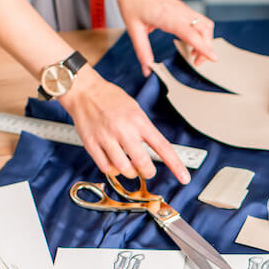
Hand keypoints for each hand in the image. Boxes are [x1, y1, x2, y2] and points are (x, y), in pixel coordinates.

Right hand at [61, 67, 189, 183]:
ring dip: (130, 173)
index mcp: (139, 121)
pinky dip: (113, 171)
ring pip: (124, 169)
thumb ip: (144, 130)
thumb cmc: (110, 98)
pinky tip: (114, 163)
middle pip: (142, 163)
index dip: (176, 166)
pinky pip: (106, 168)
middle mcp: (124, 130)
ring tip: (128, 165)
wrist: (84, 90)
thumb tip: (155, 151)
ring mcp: (107, 138)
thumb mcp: (135, 110)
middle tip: (147, 171)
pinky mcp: (92, 144)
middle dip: (148, 172)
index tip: (184, 178)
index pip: (163, 147)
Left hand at [115, 0, 215, 76]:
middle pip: (205, 30)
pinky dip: (201, 33)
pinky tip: (189, 41)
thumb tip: (147, 69)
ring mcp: (183, 9)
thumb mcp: (133, 28)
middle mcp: (180, 12)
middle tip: (195, 62)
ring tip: (194, 53)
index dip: (204, 48)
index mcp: (168, 16)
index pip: (192, 34)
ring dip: (205, 40)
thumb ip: (142, 51)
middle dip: (206, 48)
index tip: (214, 59)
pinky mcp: (182, 8)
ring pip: (205, 24)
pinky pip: (199, 21)